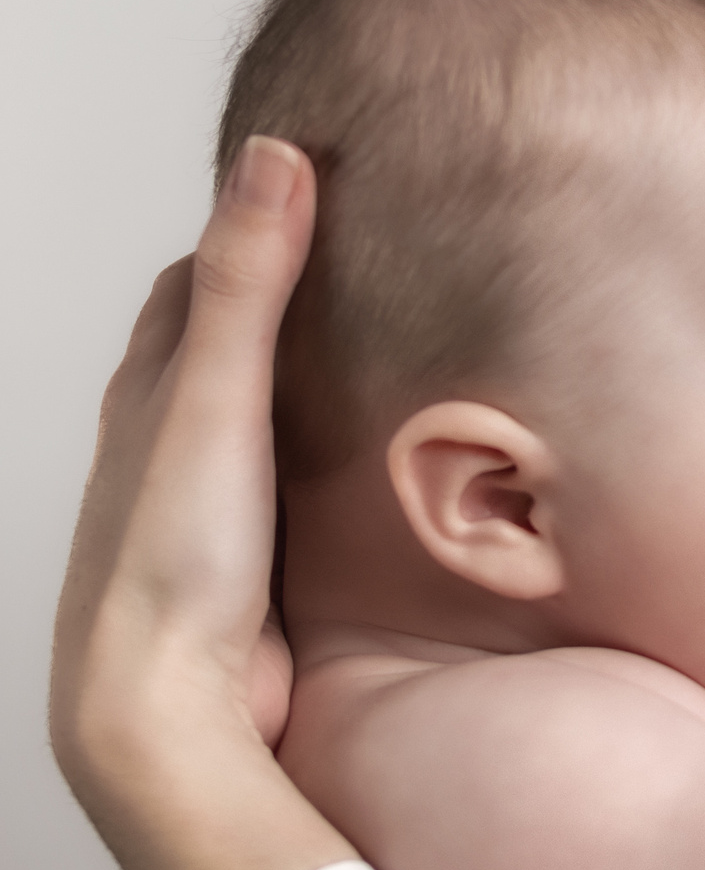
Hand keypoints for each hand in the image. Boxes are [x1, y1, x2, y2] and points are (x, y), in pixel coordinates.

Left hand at [49, 137, 356, 869]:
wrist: (168, 715)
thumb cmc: (171, 564)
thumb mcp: (215, 397)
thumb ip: (248, 280)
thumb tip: (272, 155)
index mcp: (148, 396)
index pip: (192, 281)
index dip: (249, 227)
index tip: (310, 181)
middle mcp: (170, 449)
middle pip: (223, 349)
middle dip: (282, 298)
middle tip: (362, 251)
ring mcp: (215, 512)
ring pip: (264, 424)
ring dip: (314, 384)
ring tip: (390, 343)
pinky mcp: (261, 568)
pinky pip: (303, 489)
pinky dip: (336, 456)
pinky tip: (382, 459)